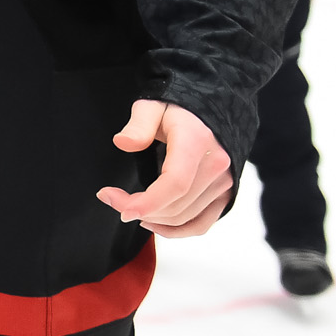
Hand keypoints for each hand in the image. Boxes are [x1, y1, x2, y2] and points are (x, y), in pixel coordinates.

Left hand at [96, 100, 232, 237]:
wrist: (212, 107)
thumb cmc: (178, 107)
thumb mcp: (152, 106)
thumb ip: (138, 124)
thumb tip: (123, 142)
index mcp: (196, 143)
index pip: (175, 183)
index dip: (147, 202)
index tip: (121, 207)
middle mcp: (216, 166)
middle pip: (177, 205)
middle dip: (139, 210)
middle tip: (111, 198)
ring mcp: (224, 182)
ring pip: (186, 218)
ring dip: (154, 220)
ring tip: (128, 207)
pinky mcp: (225, 194)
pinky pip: (202, 224)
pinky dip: (177, 230)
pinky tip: (154, 223)